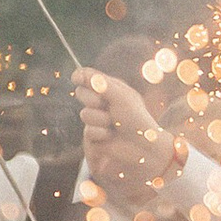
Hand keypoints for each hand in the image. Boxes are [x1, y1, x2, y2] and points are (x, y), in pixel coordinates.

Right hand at [76, 67, 185, 204]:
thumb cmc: (136, 119)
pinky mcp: (94, 137)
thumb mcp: (120, 96)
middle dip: (92, 99)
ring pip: (84, 114)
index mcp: (111, 89)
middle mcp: (103, 103)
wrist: (143, 147)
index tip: (76, 78)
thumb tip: (78, 72)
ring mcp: (97, 119)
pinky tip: (110, 137)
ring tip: (113, 125)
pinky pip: (88, 131)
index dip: (81, 76)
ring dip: (100, 119)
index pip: (89, 77)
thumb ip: (99, 83)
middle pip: (81, 93)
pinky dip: (100, 134)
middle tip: (107, 105)